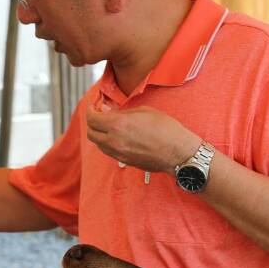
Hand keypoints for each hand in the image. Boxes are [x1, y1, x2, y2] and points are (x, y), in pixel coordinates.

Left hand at [85, 106, 199, 172]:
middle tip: (99, 114)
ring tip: (109, 125)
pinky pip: (108, 151)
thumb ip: (122, 111)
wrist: (178, 152)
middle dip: (92, 122)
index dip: (90, 110)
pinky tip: (117, 136)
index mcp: (118, 125)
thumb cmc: (166, 129)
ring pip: (98, 144)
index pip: (92, 118)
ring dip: (99, 133)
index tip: (94, 106)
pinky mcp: (124, 161)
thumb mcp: (144, 111)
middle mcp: (114, 141)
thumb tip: (108, 111)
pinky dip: (107, 142)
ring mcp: (118, 154)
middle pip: (91, 133)